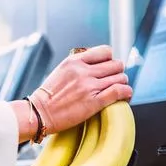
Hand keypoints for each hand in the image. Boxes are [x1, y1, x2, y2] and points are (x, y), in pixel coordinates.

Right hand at [12, 45, 132, 141]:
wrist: (38, 114)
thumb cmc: (47, 97)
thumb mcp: (61, 71)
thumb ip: (78, 65)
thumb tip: (96, 65)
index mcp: (74, 61)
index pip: (105, 51)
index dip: (110, 60)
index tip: (108, 68)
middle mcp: (83, 71)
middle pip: (116, 64)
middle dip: (118, 72)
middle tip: (114, 81)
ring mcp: (89, 86)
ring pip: (120, 77)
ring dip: (122, 83)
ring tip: (119, 90)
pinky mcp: (94, 102)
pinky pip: (119, 91)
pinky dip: (127, 92)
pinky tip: (125, 96)